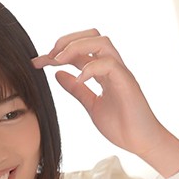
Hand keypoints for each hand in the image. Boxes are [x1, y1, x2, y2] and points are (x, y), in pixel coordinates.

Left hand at [32, 29, 178, 176]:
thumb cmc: (122, 127)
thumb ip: (76, 90)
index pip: (79, 51)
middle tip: (48, 56)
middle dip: (67, 40)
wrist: (142, 143)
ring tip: (59, 61)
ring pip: (101, 42)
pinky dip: (91, 68)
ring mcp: (121, 73)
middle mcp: (113, 67)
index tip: (37, 63)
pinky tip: (79, 79)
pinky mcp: (127, 82)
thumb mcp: (91, 106)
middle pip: (92, 35)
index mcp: (104, 72)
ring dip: (76, 47)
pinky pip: (109, 64)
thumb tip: (57, 74)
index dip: (56, 53)